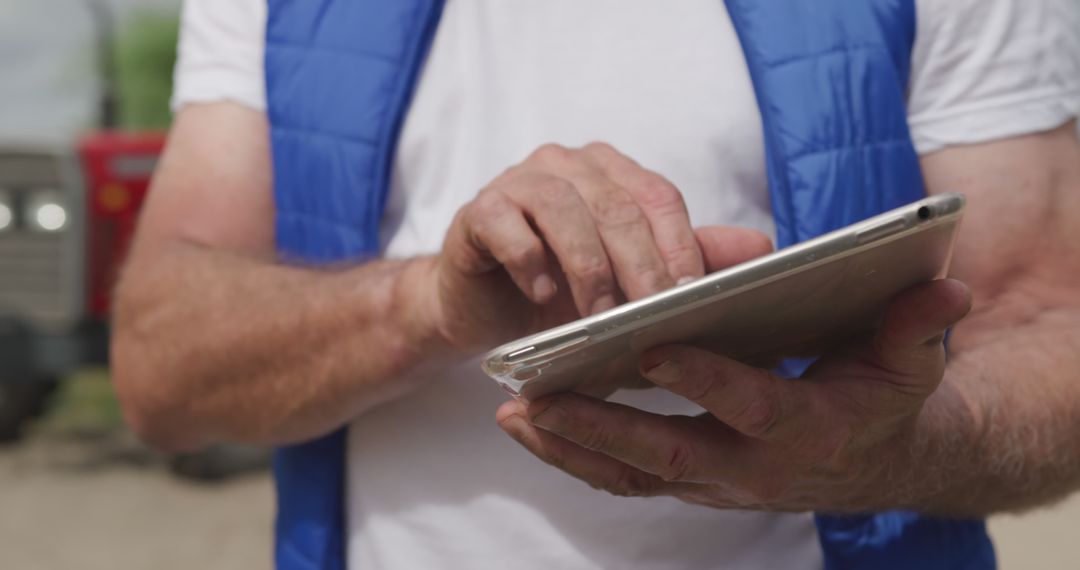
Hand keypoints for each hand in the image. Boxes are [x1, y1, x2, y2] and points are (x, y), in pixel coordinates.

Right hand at [418, 142, 772, 352]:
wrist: (485, 309)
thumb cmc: (564, 293)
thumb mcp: (632, 282)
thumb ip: (690, 259)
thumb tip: (764, 248)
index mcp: (612, 172)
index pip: (659, 197)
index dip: (680, 245)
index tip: (693, 296)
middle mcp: (567, 165)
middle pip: (616, 206)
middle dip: (640, 266)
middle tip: (655, 316)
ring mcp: (518, 182)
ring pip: (563, 210)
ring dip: (587, 268)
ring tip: (600, 318)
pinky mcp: (477, 210)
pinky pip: (505, 225)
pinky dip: (529, 261)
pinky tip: (544, 296)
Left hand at [496, 279, 973, 511]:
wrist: (871, 462)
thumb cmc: (882, 398)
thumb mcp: (907, 360)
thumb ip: (915, 326)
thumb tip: (946, 287)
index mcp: (804, 426)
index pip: (750, 404)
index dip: (704, 380)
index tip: (650, 348)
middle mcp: (751, 466)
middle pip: (666, 452)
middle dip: (600, 426)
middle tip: (537, 396)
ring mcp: (713, 479)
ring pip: (631, 473)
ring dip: (569, 446)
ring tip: (512, 414)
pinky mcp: (688, 480)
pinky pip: (622, 477)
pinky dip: (574, 456)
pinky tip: (530, 426)